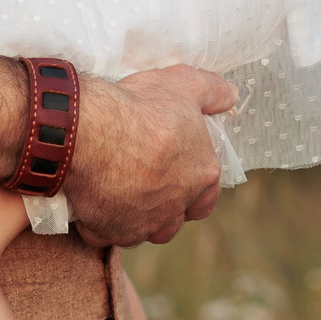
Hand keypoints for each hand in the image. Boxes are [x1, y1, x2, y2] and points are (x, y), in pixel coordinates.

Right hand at [65, 66, 235, 247]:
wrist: (89, 131)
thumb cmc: (140, 107)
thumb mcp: (184, 85)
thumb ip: (213, 91)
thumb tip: (231, 96)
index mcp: (201, 176)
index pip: (208, 196)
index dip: (194, 185)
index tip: (177, 171)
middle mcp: (177, 207)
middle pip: (177, 219)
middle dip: (167, 208)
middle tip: (148, 183)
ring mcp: (144, 224)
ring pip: (146, 231)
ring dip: (139, 218)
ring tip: (122, 193)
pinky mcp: (111, 231)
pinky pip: (107, 234)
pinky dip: (102, 221)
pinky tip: (93, 199)